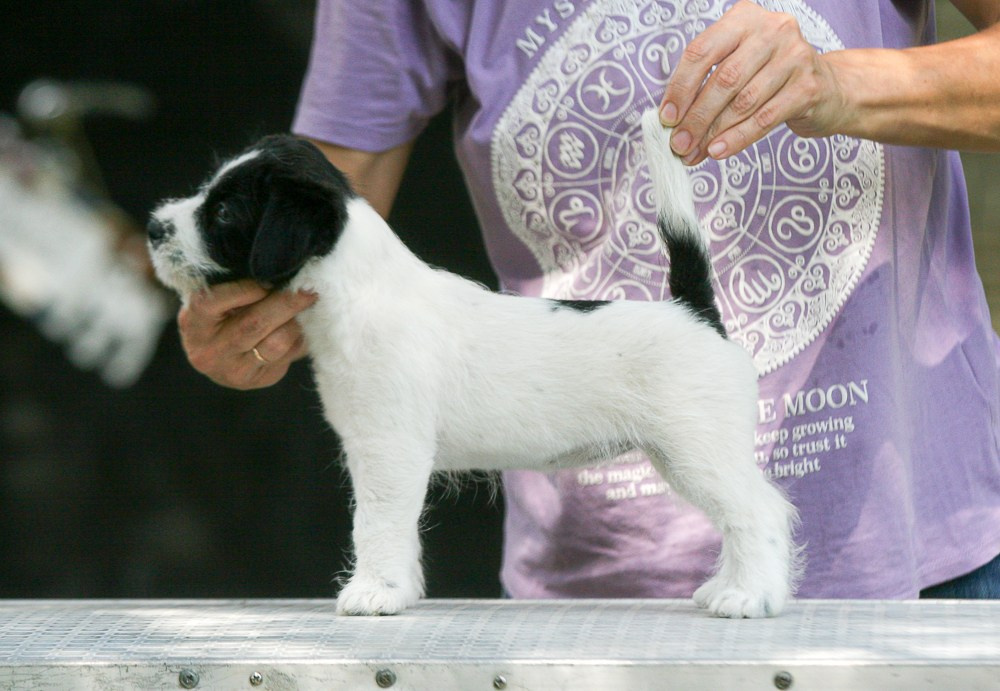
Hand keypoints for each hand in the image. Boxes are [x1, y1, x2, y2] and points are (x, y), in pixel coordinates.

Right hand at [177, 279, 316, 389]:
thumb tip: (279, 276)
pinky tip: (299, 326)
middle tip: (308, 287)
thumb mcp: (215, 299)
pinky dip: (299, 337)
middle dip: (285, 302)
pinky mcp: (258, 380)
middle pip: (253, 324)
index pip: (212, 301)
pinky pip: (288, 355)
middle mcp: (209, 351)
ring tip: (305, 304)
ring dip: (296, 321)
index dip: (244, 289)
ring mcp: (233, 371)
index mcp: (192, 323)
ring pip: (277, 343)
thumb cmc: (219, 315)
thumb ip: (236, 288)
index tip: (268, 280)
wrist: (218, 356)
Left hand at [659, 0, 846, 164]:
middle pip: (723, 79)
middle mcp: (771, 30)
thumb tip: (673, 120)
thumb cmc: (771, 76)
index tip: (667, 117)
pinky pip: (764, 118)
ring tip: (695, 152)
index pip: (702, 51)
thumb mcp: (738, 64)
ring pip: (743, 102)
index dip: (680, 88)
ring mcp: (794, 56)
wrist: (828, 87)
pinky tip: (719, 151)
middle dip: (696, 116)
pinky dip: (737, 138)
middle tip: (679, 143)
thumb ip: (706, 83)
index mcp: (743, 19)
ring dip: (714, 132)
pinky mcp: (808, 86)